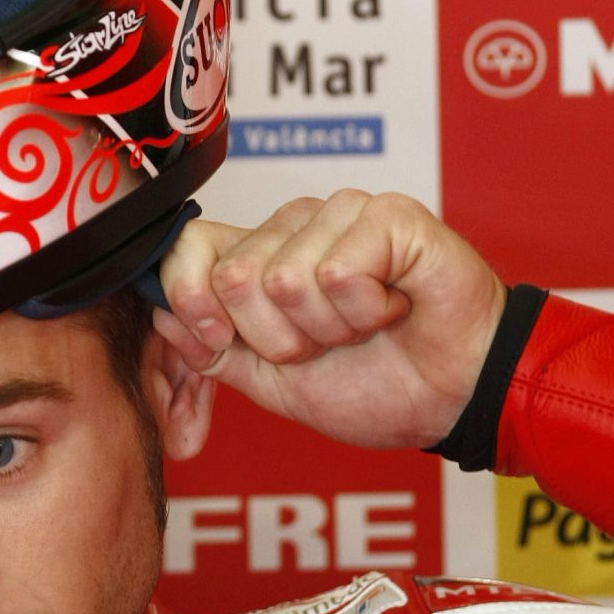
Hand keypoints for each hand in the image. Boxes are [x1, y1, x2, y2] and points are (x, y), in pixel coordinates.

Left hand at [153, 190, 505, 448]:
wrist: (453, 401)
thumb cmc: (378, 385)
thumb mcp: (273, 381)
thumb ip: (214, 351)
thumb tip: (160, 314)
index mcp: (262, 254)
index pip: (190, 246)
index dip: (191, 302)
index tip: (224, 341)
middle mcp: (296, 224)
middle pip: (233, 277)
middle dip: (278, 338)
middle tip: (327, 342)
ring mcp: (342, 213)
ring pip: (284, 279)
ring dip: (328, 330)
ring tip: (366, 325)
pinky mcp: (390, 214)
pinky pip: (337, 273)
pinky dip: (365, 313)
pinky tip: (394, 307)